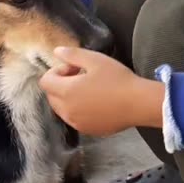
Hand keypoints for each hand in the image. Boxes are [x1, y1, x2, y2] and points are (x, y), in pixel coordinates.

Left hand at [39, 47, 164, 135]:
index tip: (75, 67)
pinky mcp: (88, 130)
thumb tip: (56, 51)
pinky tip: (97, 103)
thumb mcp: (95, 59)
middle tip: (82, 76)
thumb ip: (72, 54)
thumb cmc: (117, 79)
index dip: (57, 71)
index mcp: (66, 92)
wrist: (139, 104)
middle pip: (51, 96)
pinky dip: (79, 110)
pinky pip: (75, 119)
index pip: (45, 81)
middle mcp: (67, 111)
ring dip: (69, 98)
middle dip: (61, 84)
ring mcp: (77, 123)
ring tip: (90, 90)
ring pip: (62, 109)